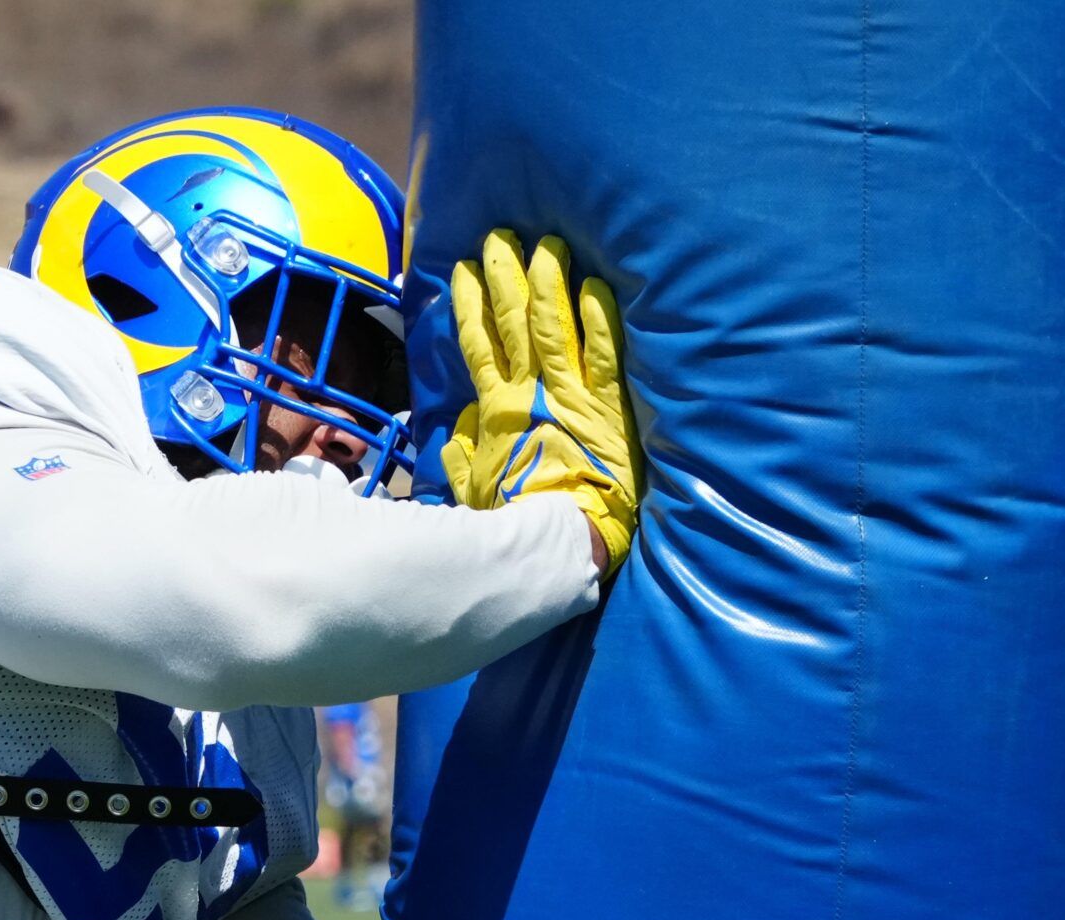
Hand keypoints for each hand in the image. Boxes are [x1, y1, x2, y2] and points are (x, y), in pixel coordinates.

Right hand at [440, 229, 642, 579]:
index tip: (462, 270)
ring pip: (554, 327)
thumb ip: (462, 453)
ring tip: (546, 245)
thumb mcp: (476, 487)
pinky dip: (598, 320)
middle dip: (505, 277)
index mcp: (495, 408)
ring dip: (548, 284)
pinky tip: (594, 286)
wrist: (561, 538)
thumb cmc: (519, 515)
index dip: (469, 305)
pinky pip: (602, 355)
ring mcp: (568, 396)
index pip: (478, 344)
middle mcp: (528, 392)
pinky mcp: (606, 406)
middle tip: (501, 237)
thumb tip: (458, 424)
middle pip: (513, 322)